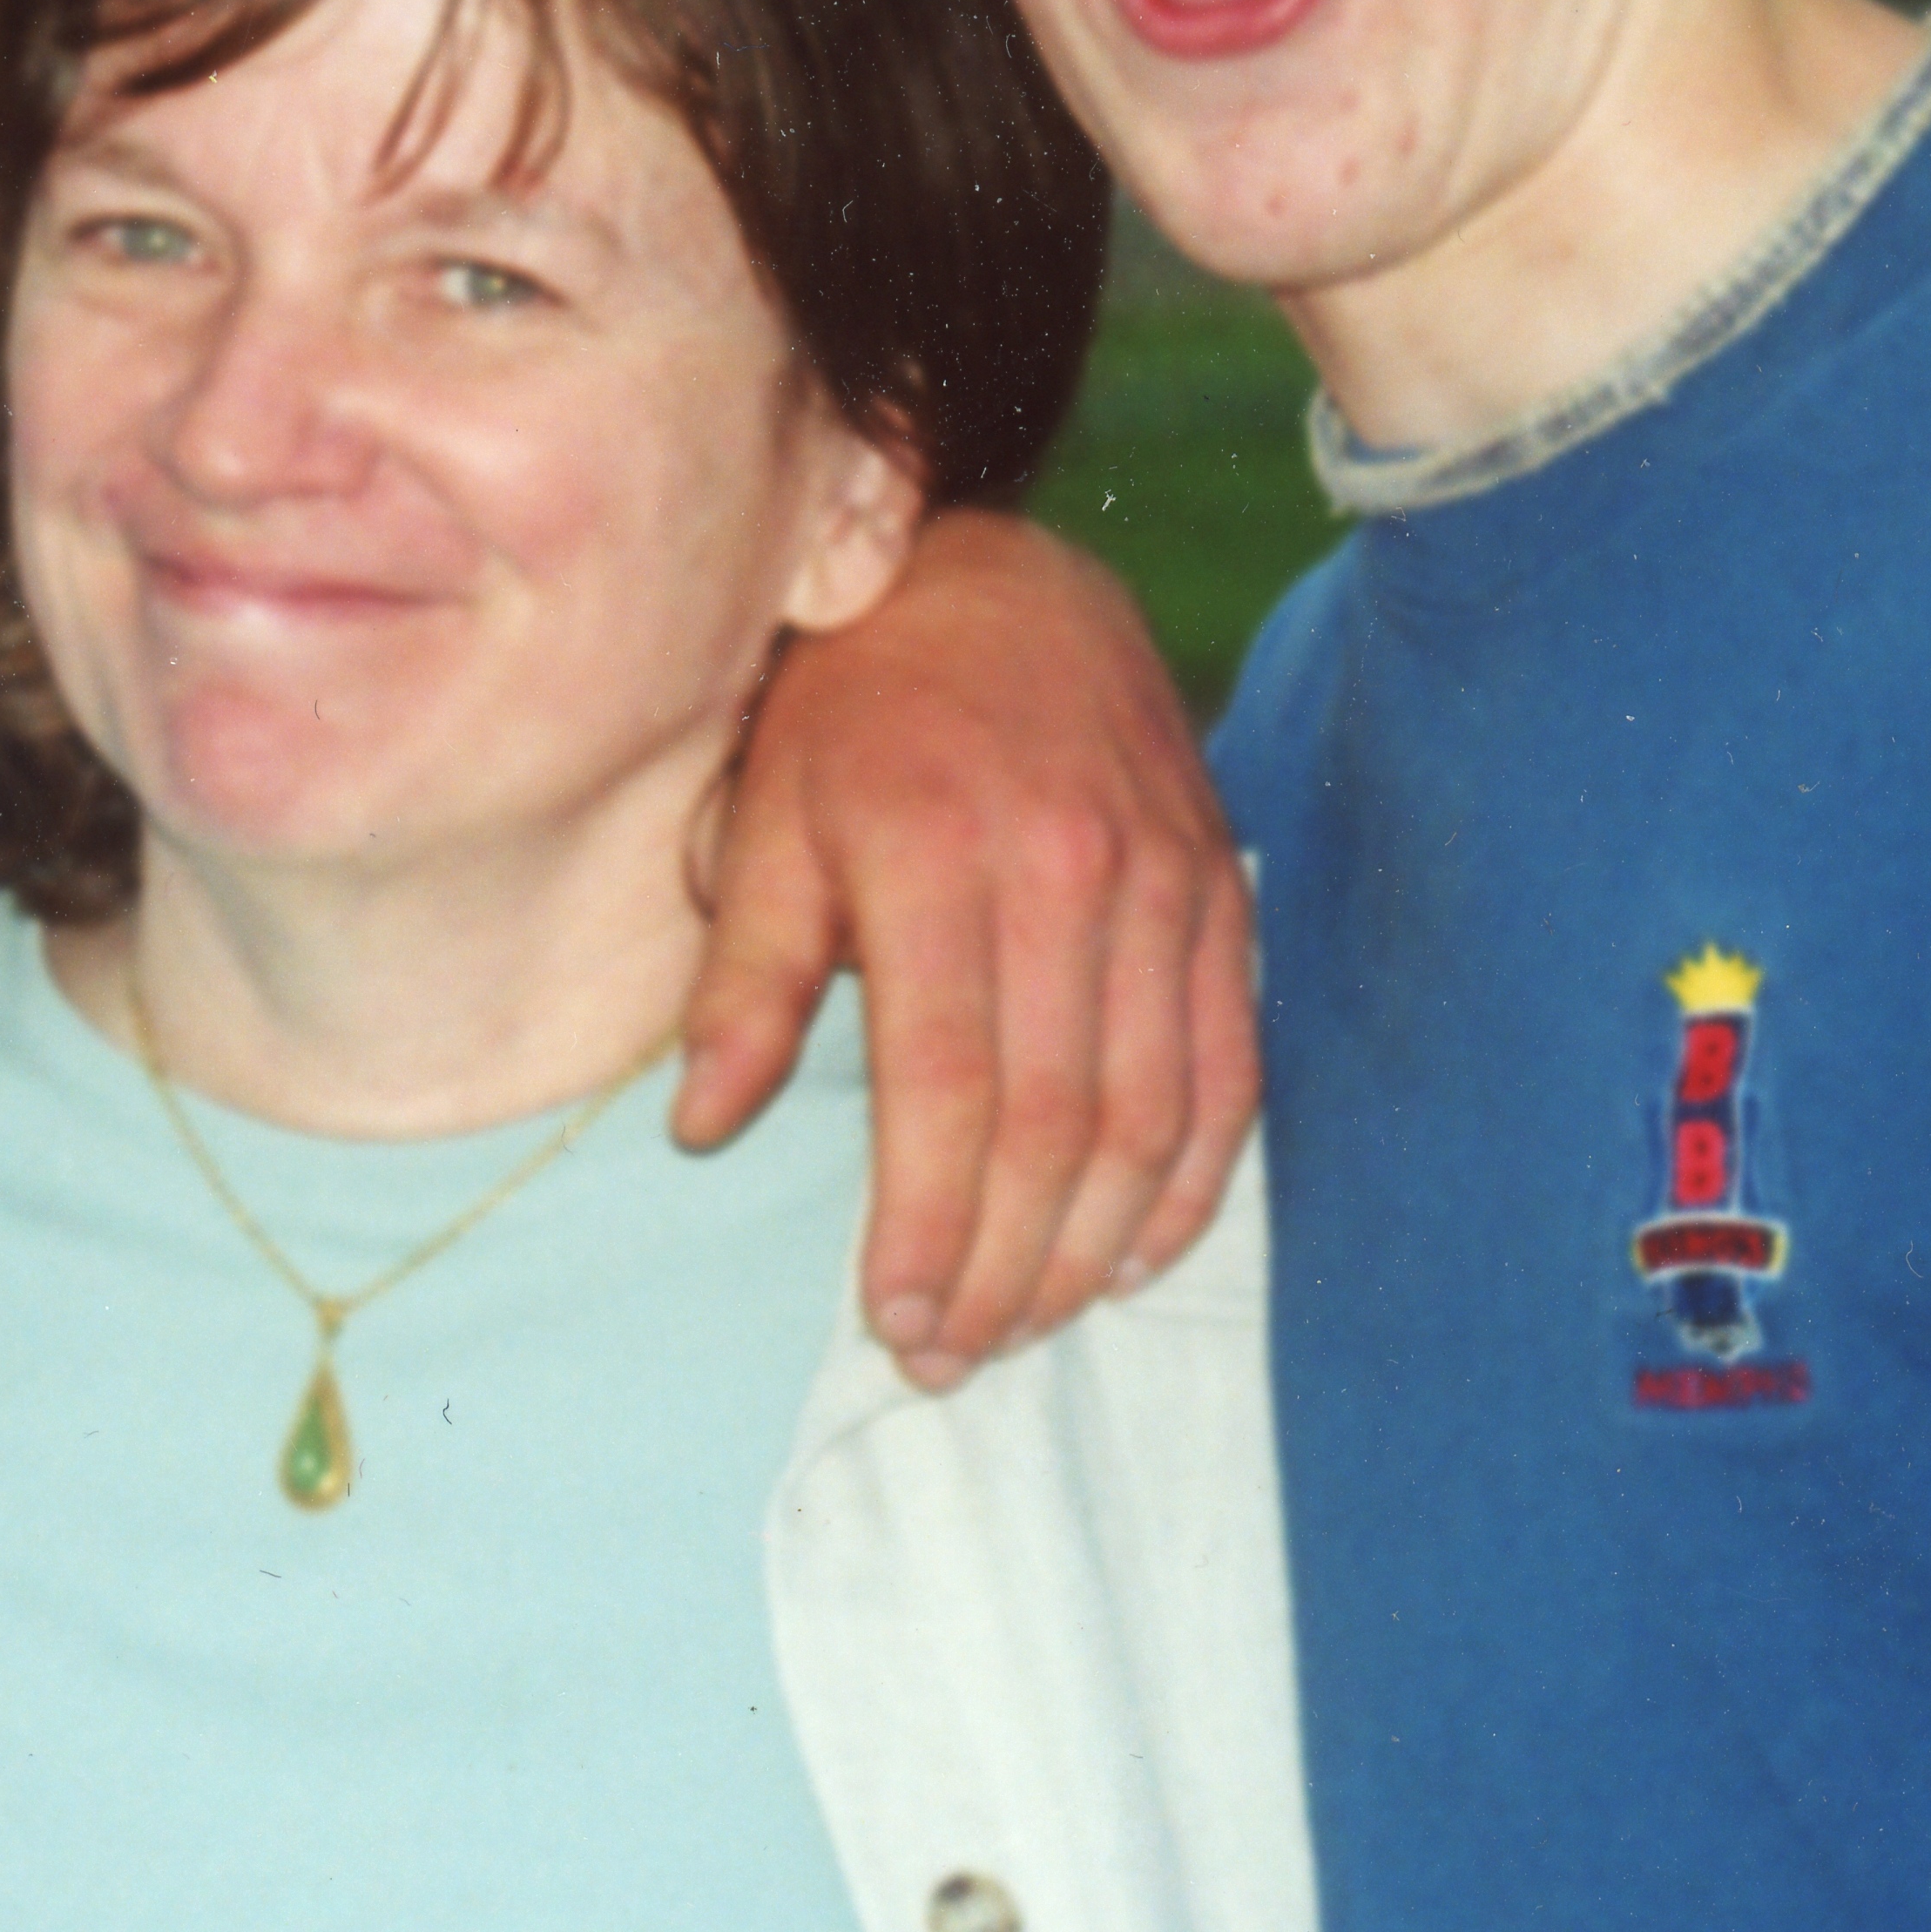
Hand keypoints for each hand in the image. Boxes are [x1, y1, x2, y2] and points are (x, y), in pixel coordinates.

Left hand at [684, 510, 1254, 1382]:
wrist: (998, 575)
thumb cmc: (857, 710)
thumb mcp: (767, 816)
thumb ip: (745, 977)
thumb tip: (702, 1126)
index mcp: (939, 854)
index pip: (946, 1087)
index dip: (927, 1223)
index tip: (892, 1321)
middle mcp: (1069, 870)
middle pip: (1053, 1121)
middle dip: (1005, 1266)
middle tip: (953, 1356)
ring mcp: (1163, 879)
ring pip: (1149, 1112)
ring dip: (1093, 1246)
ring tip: (1030, 1324)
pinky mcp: (1220, 888)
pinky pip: (1228, 1063)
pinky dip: (1193, 1176)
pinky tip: (1136, 1251)